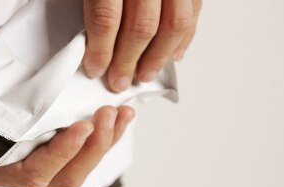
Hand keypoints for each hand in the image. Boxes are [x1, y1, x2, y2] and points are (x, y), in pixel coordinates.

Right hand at [0, 105, 134, 186]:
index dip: (60, 153)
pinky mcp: (35, 151)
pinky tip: (110, 119)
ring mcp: (25, 163)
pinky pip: (71, 155)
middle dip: (92, 149)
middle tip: (108, 114)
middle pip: (63, 177)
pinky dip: (95, 139)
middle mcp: (11, 173)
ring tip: (121, 115)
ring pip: (73, 170)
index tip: (82, 126)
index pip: (33, 172)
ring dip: (102, 144)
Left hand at [82, 0, 201, 90]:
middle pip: (142, 26)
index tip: (95, 69)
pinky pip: (194, 10)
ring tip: (145, 74)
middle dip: (128, 60)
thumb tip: (90, 45)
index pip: (107, 19)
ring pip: (174, 23)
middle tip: (118, 81)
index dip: (100, 50)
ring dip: (159, 56)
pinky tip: (174, 54)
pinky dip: (185, 37)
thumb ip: (94, 6)